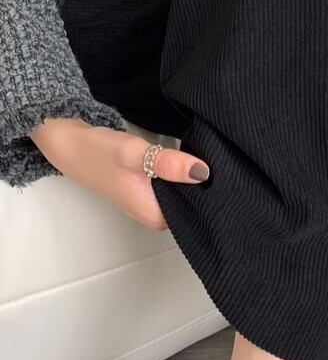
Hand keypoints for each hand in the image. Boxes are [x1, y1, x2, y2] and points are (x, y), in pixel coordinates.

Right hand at [29, 117, 209, 231]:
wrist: (70, 143)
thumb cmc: (98, 152)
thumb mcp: (136, 154)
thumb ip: (168, 164)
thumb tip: (202, 172)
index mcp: (155, 216)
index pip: (199, 212)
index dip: (213, 193)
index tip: (226, 174)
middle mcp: (156, 214)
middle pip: (194, 202)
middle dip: (206, 183)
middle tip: (220, 160)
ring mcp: (153, 200)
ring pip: (185, 191)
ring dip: (194, 175)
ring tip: (212, 157)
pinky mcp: (151, 187)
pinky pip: (176, 183)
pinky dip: (183, 171)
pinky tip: (191, 158)